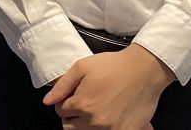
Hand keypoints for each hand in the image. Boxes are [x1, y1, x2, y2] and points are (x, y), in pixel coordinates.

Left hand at [42, 44, 174, 129]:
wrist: (143, 70)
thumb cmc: (112, 66)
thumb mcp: (81, 67)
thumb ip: (62, 85)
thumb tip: (47, 101)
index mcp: (82, 104)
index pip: (60, 111)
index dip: (64, 101)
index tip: (73, 95)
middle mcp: (95, 121)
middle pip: (70, 127)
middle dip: (71, 115)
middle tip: (82, 103)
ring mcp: (111, 129)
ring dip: (85, 124)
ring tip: (95, 108)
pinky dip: (105, 127)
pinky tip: (109, 115)